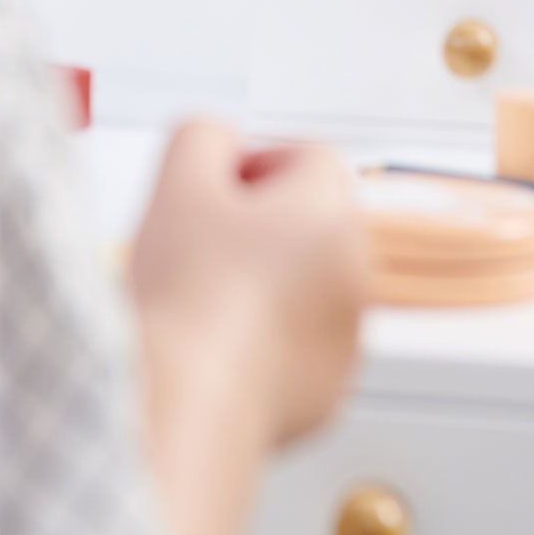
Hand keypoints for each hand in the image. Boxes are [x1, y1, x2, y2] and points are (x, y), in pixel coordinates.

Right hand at [131, 121, 366, 451]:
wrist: (189, 399)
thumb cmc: (186, 293)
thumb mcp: (177, 179)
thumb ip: (203, 135)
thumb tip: (221, 144)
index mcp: (330, 214)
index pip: (310, 156)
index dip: (255, 161)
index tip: (215, 190)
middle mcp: (356, 274)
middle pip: (315, 220)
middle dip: (263, 221)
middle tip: (204, 240)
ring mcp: (347, 339)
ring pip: (310, 284)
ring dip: (270, 280)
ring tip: (206, 296)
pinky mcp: (328, 392)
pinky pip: (302, 345)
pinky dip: (269, 338)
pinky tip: (218, 343)